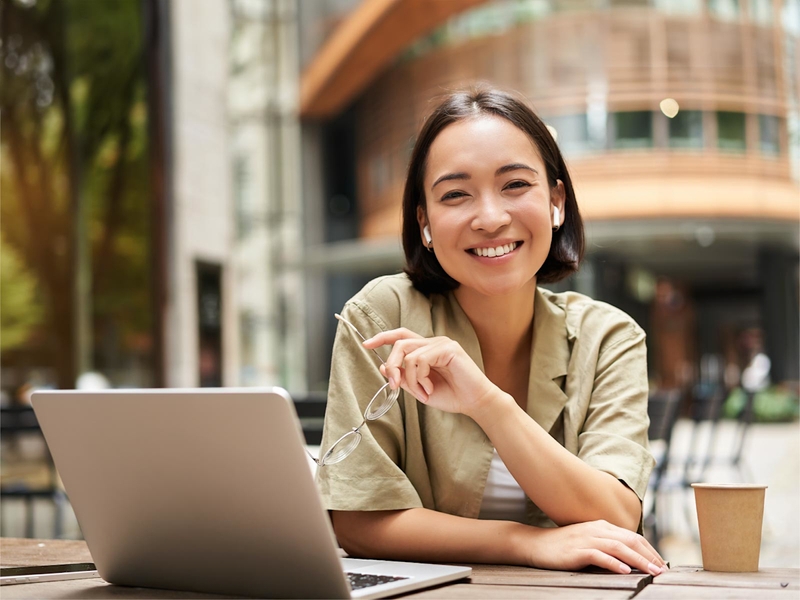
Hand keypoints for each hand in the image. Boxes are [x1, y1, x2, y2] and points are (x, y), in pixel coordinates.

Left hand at [362, 329, 503, 416]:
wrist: (474, 403)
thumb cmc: (451, 396)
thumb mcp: (419, 389)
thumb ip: (403, 377)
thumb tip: (383, 367)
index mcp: (427, 349)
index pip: (401, 336)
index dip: (383, 338)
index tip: (366, 344)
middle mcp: (433, 342)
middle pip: (400, 343)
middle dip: (392, 365)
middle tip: (395, 386)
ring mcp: (442, 343)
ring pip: (409, 354)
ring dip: (410, 378)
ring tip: (422, 392)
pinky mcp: (449, 348)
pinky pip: (421, 359)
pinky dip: (420, 377)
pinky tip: (429, 388)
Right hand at [520, 520, 667, 574]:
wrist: (536, 544)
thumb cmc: (564, 546)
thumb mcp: (588, 541)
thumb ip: (607, 544)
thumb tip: (630, 558)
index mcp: (602, 525)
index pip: (632, 536)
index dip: (650, 550)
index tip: (662, 564)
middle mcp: (597, 529)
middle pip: (630, 540)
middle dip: (649, 556)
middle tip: (663, 571)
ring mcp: (587, 539)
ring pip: (619, 548)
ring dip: (638, 560)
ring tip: (652, 572)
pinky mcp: (577, 551)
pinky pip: (599, 556)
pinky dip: (614, 563)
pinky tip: (625, 571)